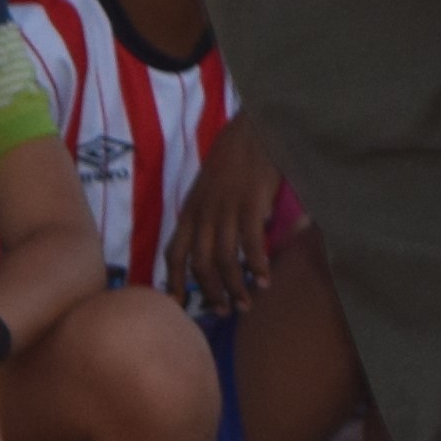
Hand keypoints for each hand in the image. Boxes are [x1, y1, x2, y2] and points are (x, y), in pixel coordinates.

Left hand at [163, 133, 289, 316]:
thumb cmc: (235, 157)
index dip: (173, 282)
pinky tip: (266, 279)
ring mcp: (225, 210)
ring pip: (224, 260)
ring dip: (235, 287)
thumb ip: (208, 214)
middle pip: (199, 264)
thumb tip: (217, 244)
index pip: (173, 253)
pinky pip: (250, 244)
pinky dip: (258, 266)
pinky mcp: (250, 204)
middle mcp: (203, 213)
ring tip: (248, 303)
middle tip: (226, 312)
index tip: (179, 305)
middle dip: (211, 293)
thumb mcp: (209, 187)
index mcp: (190, 210)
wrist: (253, 129)